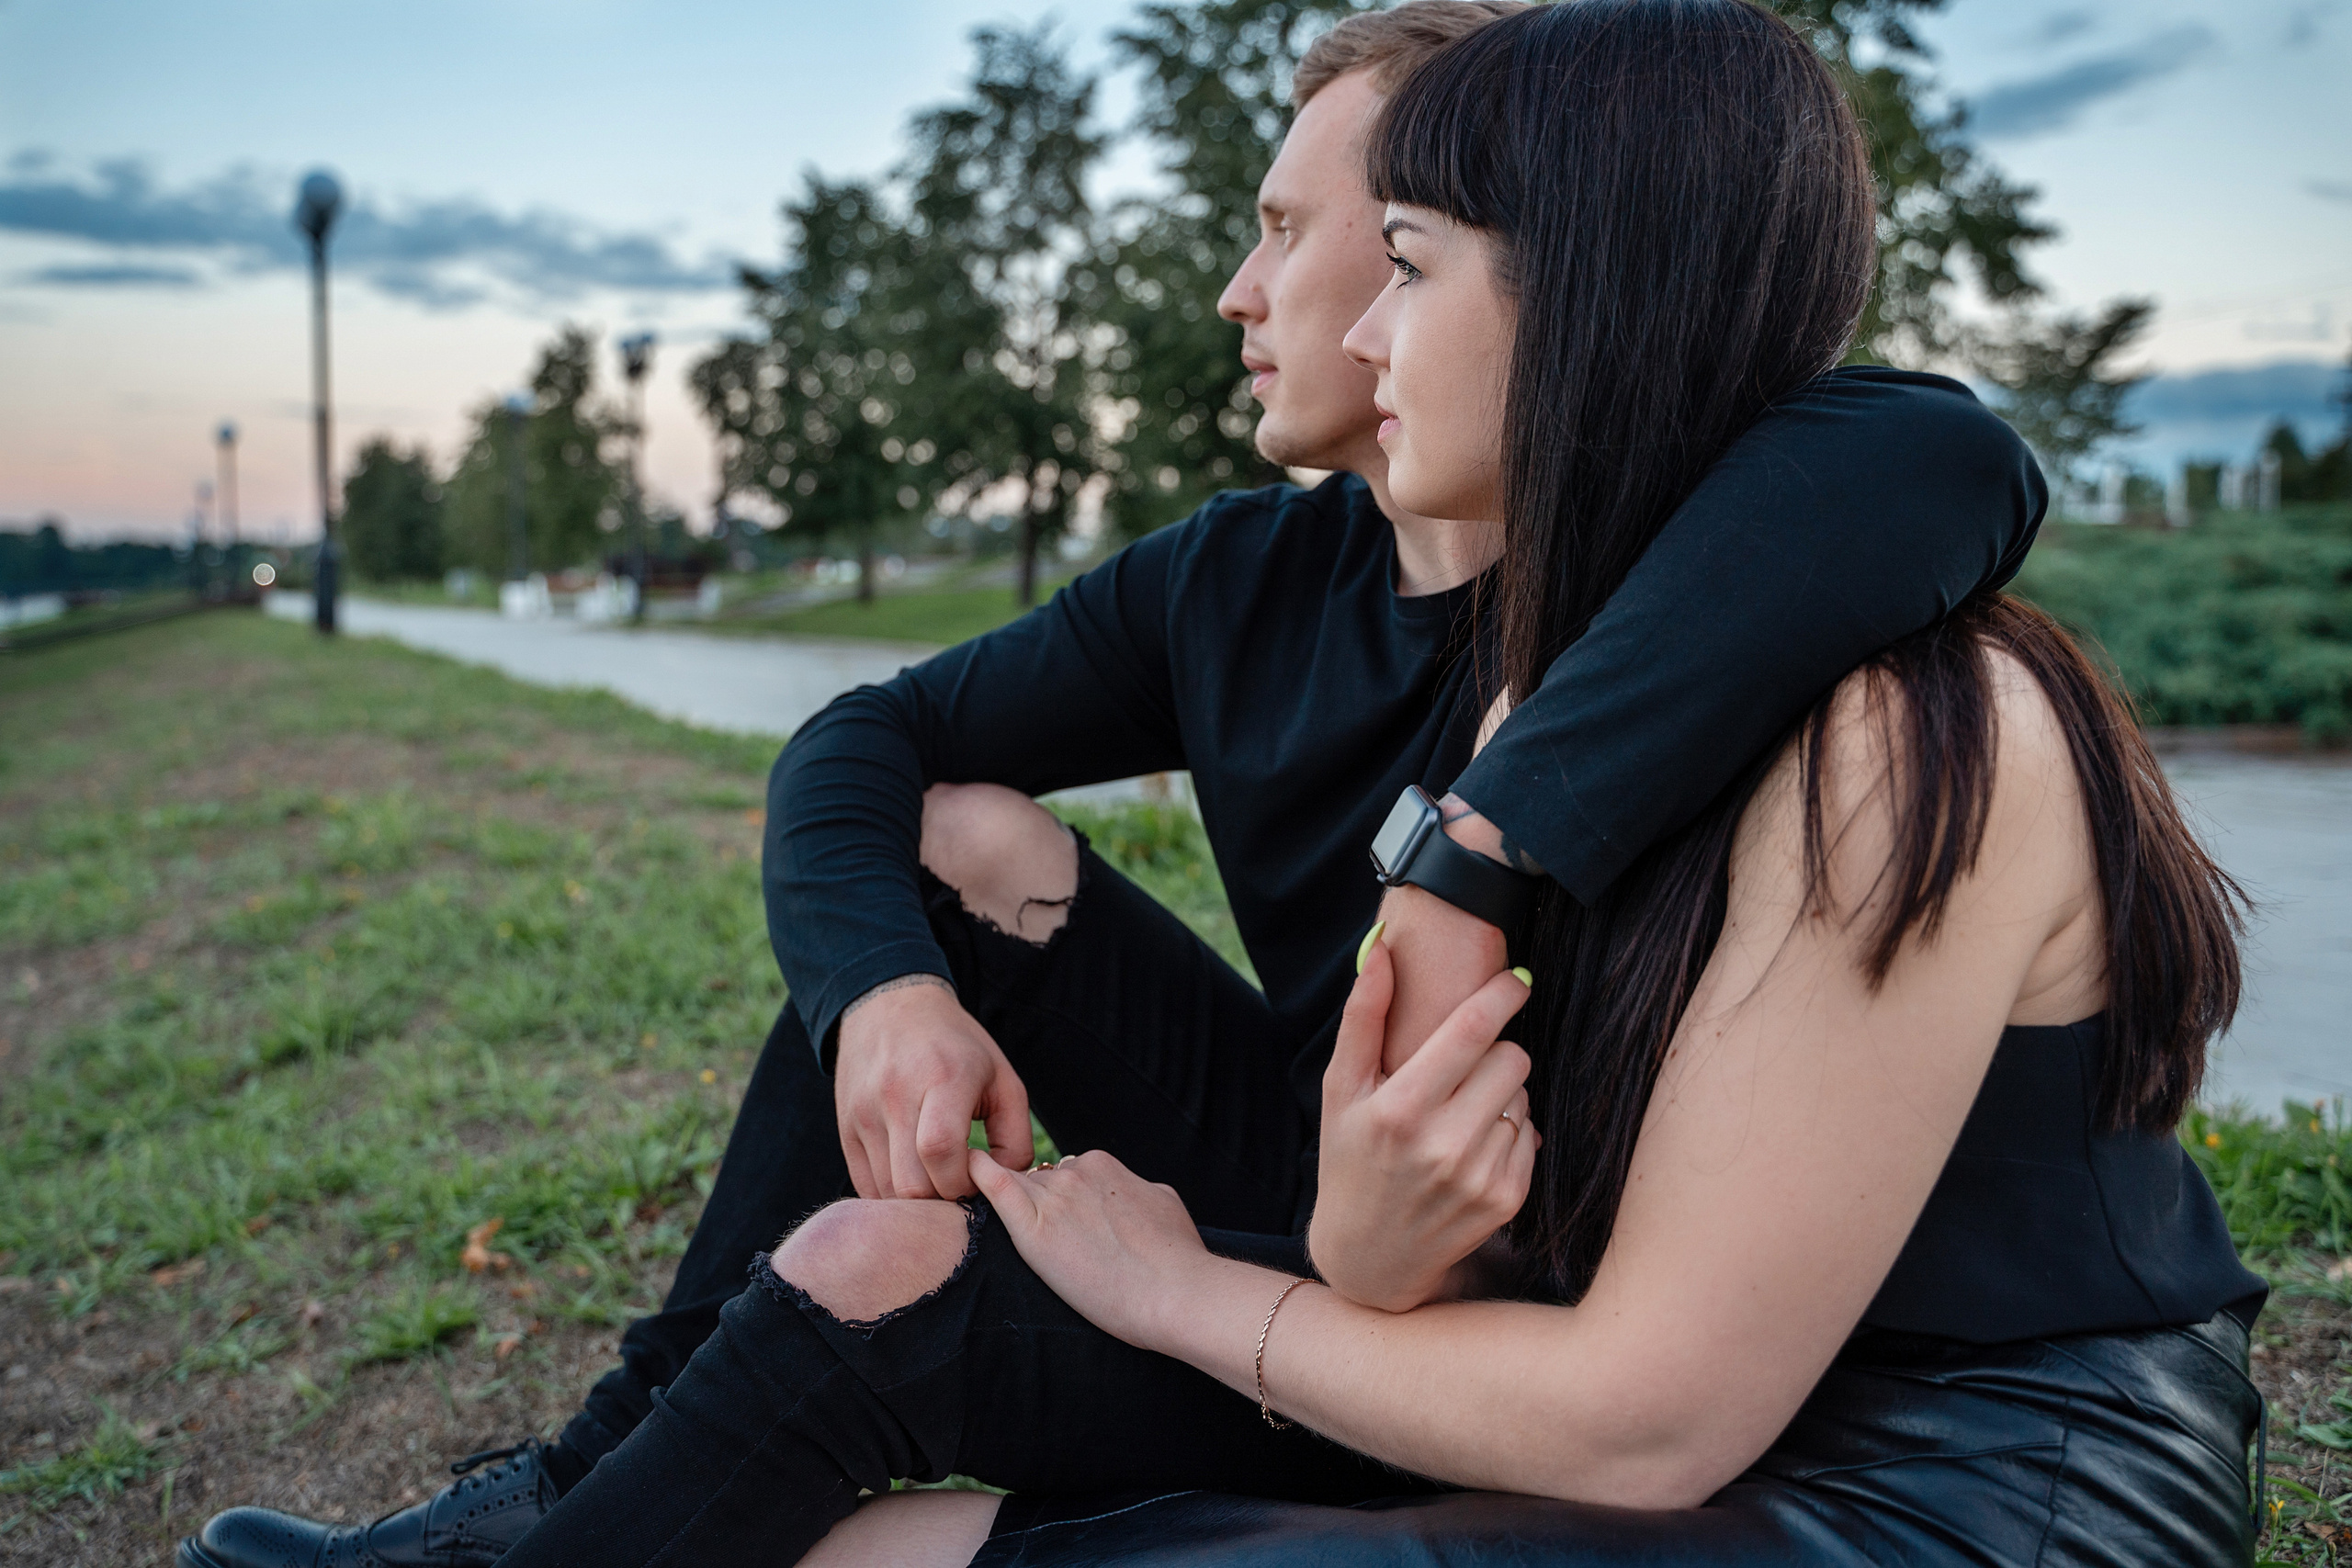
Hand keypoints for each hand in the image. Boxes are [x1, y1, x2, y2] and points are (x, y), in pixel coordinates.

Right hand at [834, 977, 1033, 1199]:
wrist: (890, 1009)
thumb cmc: (957, 1048)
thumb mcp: (1002, 1078)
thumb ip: (1016, 1136)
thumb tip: (1005, 1185)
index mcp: (942, 1078)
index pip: (941, 1150)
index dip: (963, 1181)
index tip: (976, 1178)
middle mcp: (895, 1095)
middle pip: (911, 1183)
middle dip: (941, 1198)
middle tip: (958, 1184)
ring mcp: (864, 1114)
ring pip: (886, 1191)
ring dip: (916, 1200)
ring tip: (937, 1179)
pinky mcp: (845, 1128)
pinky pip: (865, 1185)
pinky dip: (891, 1195)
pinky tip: (913, 1177)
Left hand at [969, 1147, 1209, 1351]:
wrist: (1174, 1291)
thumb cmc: (1178, 1258)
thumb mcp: (1164, 1204)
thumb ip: (1138, 1192)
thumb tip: (1134, 1194)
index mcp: (1104, 1166)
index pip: (1065, 1175)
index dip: (1062, 1203)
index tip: (1068, 1230)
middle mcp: (1075, 1171)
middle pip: (1038, 1182)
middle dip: (1041, 1209)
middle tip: (1056, 1250)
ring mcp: (1053, 1196)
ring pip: (1018, 1192)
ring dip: (1018, 1213)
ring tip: (1029, 1249)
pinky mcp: (1032, 1227)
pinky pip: (994, 1189)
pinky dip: (977, 1177)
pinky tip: (963, 1173)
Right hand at [1309, 939, 1537, 1311]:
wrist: (1368, 1257)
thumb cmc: (1350, 1159)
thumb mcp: (1341, 1089)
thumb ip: (1362, 1017)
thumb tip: (1382, 949)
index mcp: (1400, 1109)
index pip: (1472, 1031)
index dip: (1503, 994)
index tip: (1519, 977)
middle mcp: (1442, 1145)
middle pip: (1511, 1059)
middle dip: (1495, 1051)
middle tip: (1462, 1068)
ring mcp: (1479, 1177)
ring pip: (1523, 1095)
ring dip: (1500, 1094)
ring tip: (1458, 1115)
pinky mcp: (1505, 1201)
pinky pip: (1530, 1134)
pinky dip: (1508, 1131)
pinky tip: (1472, 1147)